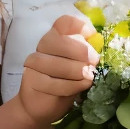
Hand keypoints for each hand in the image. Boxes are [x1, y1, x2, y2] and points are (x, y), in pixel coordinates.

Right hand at [17, 13, 97, 127]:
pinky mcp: (31, 80)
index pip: (64, 23)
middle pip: (59, 40)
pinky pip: (53, 82)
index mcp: (55, 37)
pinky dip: (71, 85)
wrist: (41, 106)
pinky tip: (80, 87)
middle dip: (80, 51)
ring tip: (89, 77)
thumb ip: (86, 54)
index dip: (80, 26)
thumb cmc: (64, 82)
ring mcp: (34, 62)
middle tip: (94, 62)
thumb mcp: (78, 65)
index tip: (93, 36)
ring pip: (56, 62)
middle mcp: (42, 46)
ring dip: (76, 70)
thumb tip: (98, 42)